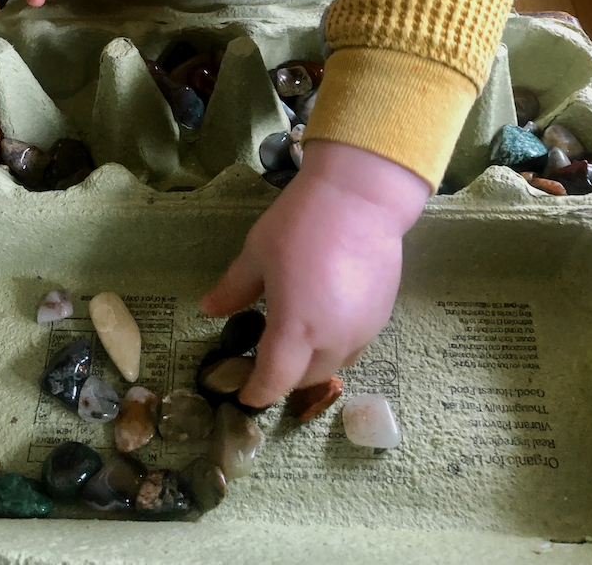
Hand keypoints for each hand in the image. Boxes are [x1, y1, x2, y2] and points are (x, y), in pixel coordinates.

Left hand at [201, 141, 429, 407]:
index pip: (274, 381)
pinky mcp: (382, 316)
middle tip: (265, 358)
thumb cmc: (301, 223)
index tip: (243, 393)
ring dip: (312, 363)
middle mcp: (332, 340)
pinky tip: (325, 319)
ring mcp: (362, 330)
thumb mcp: (257, 253)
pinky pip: (355, 345)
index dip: (257, 392)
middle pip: (305, 379)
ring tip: (296, 341)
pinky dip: (335, 345)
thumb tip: (209, 309)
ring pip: (334, 365)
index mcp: (295, 329)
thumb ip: (234, 288)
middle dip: (283, 377)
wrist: (361, 198)